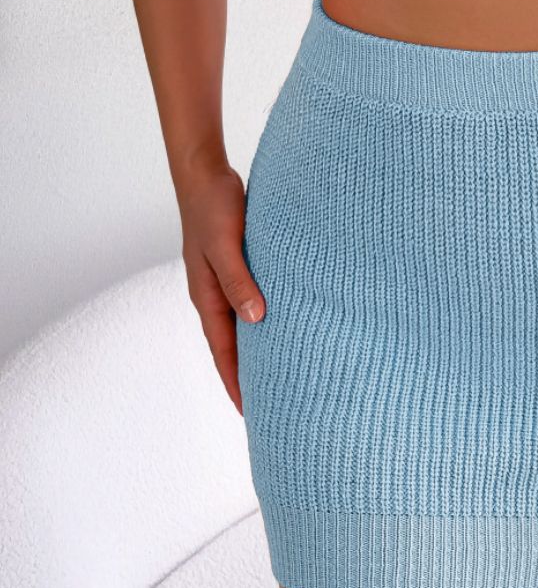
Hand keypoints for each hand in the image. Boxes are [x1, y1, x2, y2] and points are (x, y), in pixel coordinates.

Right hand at [177, 162, 265, 415]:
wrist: (204, 173)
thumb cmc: (214, 206)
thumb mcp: (225, 243)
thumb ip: (238, 280)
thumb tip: (255, 319)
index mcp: (207, 296)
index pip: (224, 351)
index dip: (237, 382)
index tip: (251, 414)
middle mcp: (214, 294)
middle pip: (232, 346)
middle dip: (248, 377)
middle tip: (273, 407)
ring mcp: (225, 281)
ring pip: (242, 326)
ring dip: (257, 351)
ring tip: (282, 376)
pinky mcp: (237, 266)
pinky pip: (250, 303)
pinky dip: (263, 321)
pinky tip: (283, 325)